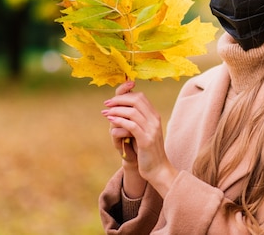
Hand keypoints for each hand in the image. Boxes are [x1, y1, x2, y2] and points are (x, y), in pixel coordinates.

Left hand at [102, 81, 177, 197]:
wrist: (158, 169)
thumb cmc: (147, 150)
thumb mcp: (143, 132)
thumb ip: (136, 120)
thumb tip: (120, 109)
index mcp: (154, 116)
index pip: (140, 97)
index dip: (125, 94)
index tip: (112, 99)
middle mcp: (154, 120)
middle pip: (137, 100)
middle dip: (119, 100)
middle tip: (106, 103)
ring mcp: (152, 129)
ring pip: (133, 112)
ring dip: (116, 110)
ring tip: (106, 113)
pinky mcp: (146, 140)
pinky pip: (131, 126)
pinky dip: (119, 121)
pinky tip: (111, 122)